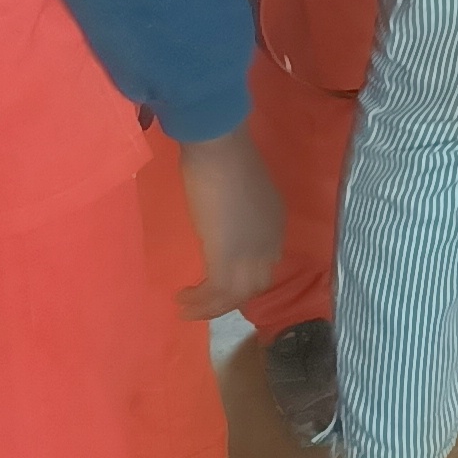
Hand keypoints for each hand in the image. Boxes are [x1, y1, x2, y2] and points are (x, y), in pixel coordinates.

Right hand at [176, 128, 281, 318]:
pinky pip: (218, 293)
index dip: (245, 276)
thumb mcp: (238, 192)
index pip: (266, 261)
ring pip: (237, 295)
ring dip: (211, 307)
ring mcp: (252, 253)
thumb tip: (221, 219)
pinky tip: (182, 299)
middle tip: (203, 303)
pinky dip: (201, 302)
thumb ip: (237, 211)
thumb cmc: (224, 158)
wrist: (219, 149)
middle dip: (229, 298)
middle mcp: (270, 242)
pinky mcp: (228, 260)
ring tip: (186, 308)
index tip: (222, 282)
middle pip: (255, 283)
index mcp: (274, 223)